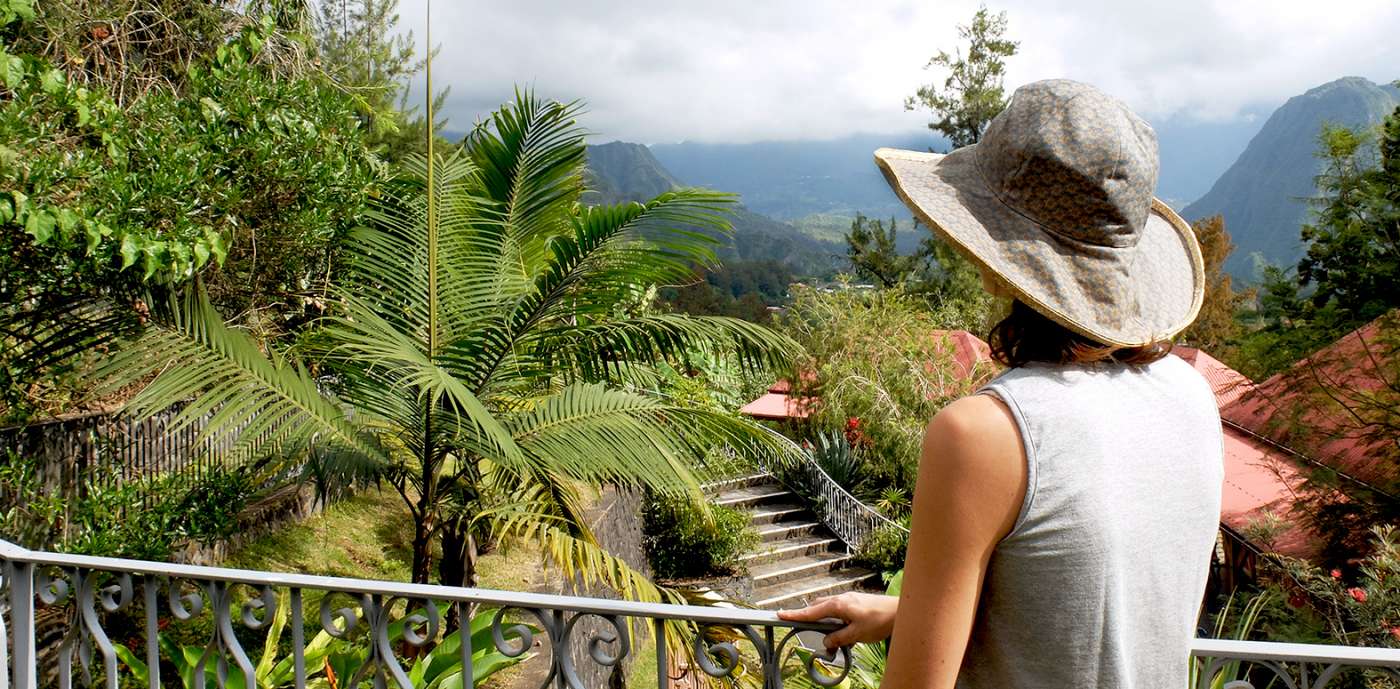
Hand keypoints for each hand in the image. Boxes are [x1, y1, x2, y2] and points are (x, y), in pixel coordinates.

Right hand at [776, 592, 897, 649]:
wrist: (900, 611)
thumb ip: (838, 638)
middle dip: (808, 618)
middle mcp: (840, 599)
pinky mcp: (855, 603)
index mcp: (838, 605)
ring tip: (831, 638)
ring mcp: (848, 600)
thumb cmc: (880, 620)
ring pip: (828, 610)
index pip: (811, 612)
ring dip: (825, 623)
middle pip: (817, 609)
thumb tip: (826, 642)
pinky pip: (838, 611)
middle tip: (798, 626)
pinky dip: (835, 621)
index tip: (779, 614)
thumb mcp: (856, 634)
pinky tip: (843, 632)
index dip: (795, 614)